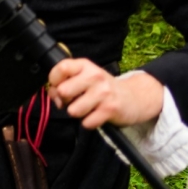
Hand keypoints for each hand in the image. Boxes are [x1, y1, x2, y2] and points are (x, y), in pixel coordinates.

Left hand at [48, 58, 164, 128]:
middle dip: (64, 100)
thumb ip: (65, 81)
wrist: (134, 97)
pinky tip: (95, 115)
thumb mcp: (84, 78)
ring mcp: (103, 93)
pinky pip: (86, 122)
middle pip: (63, 91)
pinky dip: (88, 123)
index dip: (54, 81)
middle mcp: (95, 76)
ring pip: (73, 110)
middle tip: (73, 100)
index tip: (58, 86)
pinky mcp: (110, 109)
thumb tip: (53, 94)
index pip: (61, 68)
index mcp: (85, 65)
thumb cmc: (102, 88)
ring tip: (86, 108)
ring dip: (77, 113)